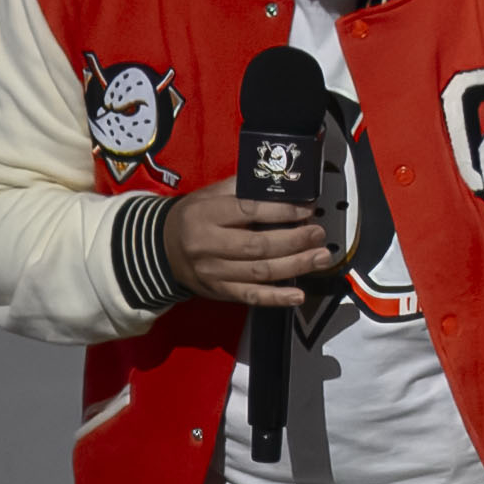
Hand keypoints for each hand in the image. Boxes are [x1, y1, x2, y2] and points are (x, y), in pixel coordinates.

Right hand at [163, 188, 331, 307]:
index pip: (249, 211)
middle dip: (295, 240)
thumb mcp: (211, 194)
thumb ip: (244, 189)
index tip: (307, 209)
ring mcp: (212, 271)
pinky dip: (276, 298)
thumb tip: (286, 185)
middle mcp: (207, 244)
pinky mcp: (219, 291)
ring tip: (321, 257)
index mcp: (205, 214)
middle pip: (258, 245)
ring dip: (296, 266)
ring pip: (259, 272)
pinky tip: (298, 295)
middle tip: (318, 234)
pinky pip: (251, 296)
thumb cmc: (195, 216)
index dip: (282, 211)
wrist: (162, 247)